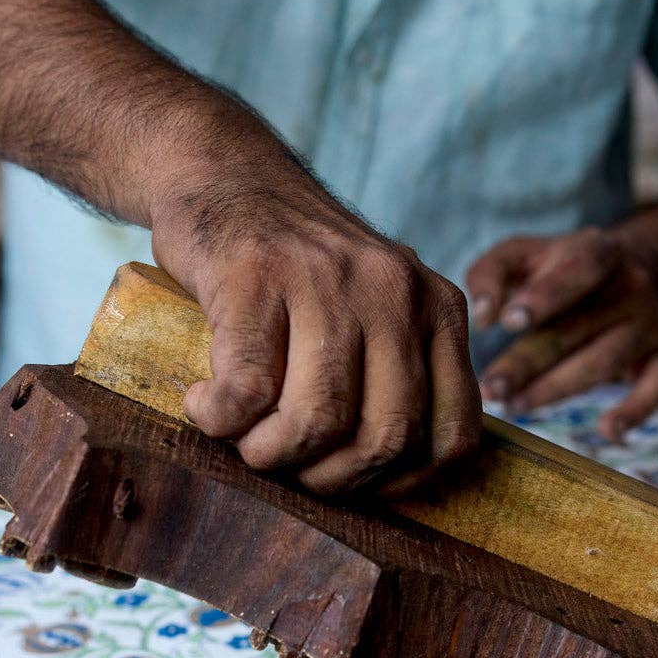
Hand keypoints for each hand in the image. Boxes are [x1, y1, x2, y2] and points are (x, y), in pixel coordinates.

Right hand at [151, 122, 480, 493]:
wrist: (224, 175)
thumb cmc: (297, 268)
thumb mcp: (376, 308)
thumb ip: (398, 375)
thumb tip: (389, 480)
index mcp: (438, 308)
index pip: (453, 433)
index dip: (403, 482)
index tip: (357, 482)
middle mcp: (395, 292)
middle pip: (386, 437)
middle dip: (331, 478)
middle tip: (290, 465)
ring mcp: (327, 280)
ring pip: (318, 421)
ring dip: (270, 454)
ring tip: (243, 438)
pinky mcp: (256, 277)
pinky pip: (247, 392)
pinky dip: (218, 419)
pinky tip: (204, 404)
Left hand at [466, 225, 657, 440]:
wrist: (644, 268)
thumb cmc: (563, 266)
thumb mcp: (527, 252)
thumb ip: (492, 272)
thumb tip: (483, 317)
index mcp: (597, 254)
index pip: (576, 272)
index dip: (545, 296)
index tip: (508, 321)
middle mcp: (630, 288)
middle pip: (575, 330)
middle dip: (529, 363)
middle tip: (491, 389)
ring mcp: (649, 325)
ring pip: (603, 363)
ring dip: (557, 389)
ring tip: (515, 406)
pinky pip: (656, 388)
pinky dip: (636, 411)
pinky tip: (608, 431)